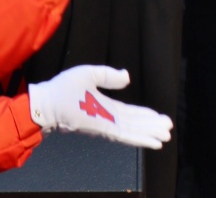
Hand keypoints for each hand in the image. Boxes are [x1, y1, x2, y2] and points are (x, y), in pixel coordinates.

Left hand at [28, 66, 171, 148]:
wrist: (47, 101)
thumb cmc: (63, 88)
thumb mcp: (89, 74)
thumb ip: (108, 76)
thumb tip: (127, 77)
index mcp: (104, 106)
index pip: (128, 113)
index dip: (144, 115)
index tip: (158, 116)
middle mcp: (107, 118)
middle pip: (134, 123)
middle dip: (151, 126)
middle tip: (168, 128)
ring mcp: (105, 124)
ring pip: (133, 131)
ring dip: (150, 133)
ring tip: (166, 136)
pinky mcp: (103, 129)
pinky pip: (126, 135)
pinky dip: (141, 138)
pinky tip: (152, 141)